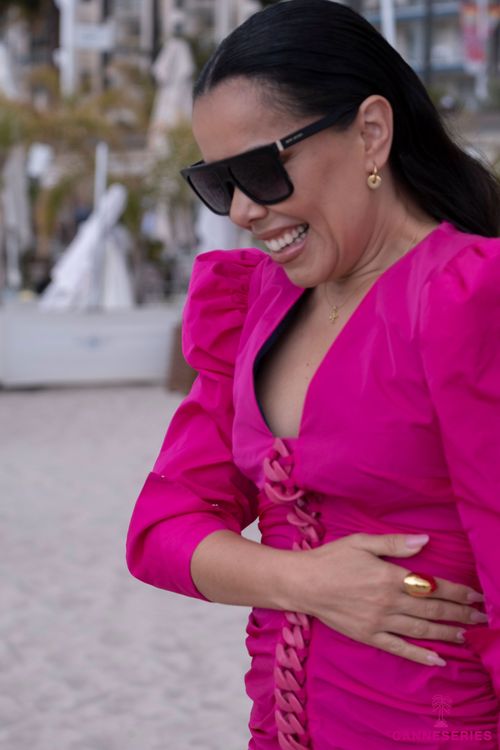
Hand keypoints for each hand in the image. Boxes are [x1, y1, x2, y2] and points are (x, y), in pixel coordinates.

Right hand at [291, 533, 485, 665]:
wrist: (302, 583)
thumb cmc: (331, 558)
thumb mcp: (361, 542)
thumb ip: (394, 543)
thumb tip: (424, 541)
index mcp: (389, 577)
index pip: (431, 586)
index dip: (456, 592)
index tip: (475, 596)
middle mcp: (388, 602)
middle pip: (431, 609)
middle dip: (459, 613)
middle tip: (480, 618)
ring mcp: (379, 622)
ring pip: (420, 629)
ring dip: (446, 633)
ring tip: (466, 635)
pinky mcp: (368, 636)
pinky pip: (399, 648)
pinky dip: (420, 656)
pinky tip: (437, 659)